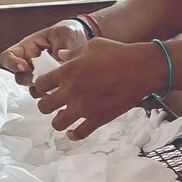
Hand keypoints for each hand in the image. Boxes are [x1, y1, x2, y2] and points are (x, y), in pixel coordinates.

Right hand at [0, 21, 89, 84]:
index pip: (7, 57)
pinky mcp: (49, 84)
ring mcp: (39, 75)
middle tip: (46, 75)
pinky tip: (63, 87)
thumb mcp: (63, 35)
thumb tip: (57, 67)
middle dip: (31, 78)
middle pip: (19, 77)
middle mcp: (29, 63)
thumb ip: (59, 50)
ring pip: (32, 88)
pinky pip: (45, 94)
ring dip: (43, 87)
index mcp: (27, 47)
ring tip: (58, 80)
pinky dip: (52, 93)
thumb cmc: (67, 32)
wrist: (82, 37)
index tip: (24, 66)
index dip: (12, 64)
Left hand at [30, 38, 167, 139]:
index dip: (41, 87)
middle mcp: (71, 91)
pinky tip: (74, 132)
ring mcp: (84, 107)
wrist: (141, 69)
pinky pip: (79, 133)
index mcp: (68, 71)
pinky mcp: (98, 118)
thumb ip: (74, 52)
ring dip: (58, 121)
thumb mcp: (93, 46)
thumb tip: (61, 55)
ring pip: (58, 123)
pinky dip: (74, 135)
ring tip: (63, 118)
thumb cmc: (118, 53)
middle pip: (44, 106)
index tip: (46, 88)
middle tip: (52, 104)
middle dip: (45, 106)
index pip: (41, 84)